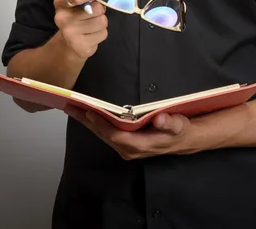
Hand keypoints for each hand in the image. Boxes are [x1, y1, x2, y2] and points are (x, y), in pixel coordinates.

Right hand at [53, 0, 107, 59]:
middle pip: (96, 9)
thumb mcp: (77, 2)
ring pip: (102, 21)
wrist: (67, 45)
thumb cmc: (75, 18)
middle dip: (100, 10)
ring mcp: (71, 34)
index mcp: (60, 4)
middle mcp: (62, 19)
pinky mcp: (81, 47)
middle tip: (94, 13)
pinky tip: (92, 35)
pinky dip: (101, 33)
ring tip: (92, 25)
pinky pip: (103, 33)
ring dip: (102, 22)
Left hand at [64, 106, 198, 158]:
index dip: (102, 124)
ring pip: (102, 134)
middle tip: (71, 106)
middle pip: (103, 135)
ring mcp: (126, 147)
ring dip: (88, 122)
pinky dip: (95, 123)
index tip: (89, 111)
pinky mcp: (125, 142)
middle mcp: (129, 149)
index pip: (115, 135)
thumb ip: (170, 123)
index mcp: (139, 145)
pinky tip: (87, 114)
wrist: (184, 140)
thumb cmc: (180, 131)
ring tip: (74, 108)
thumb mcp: (179, 126)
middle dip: (86, 121)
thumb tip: (159, 118)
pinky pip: (106, 133)